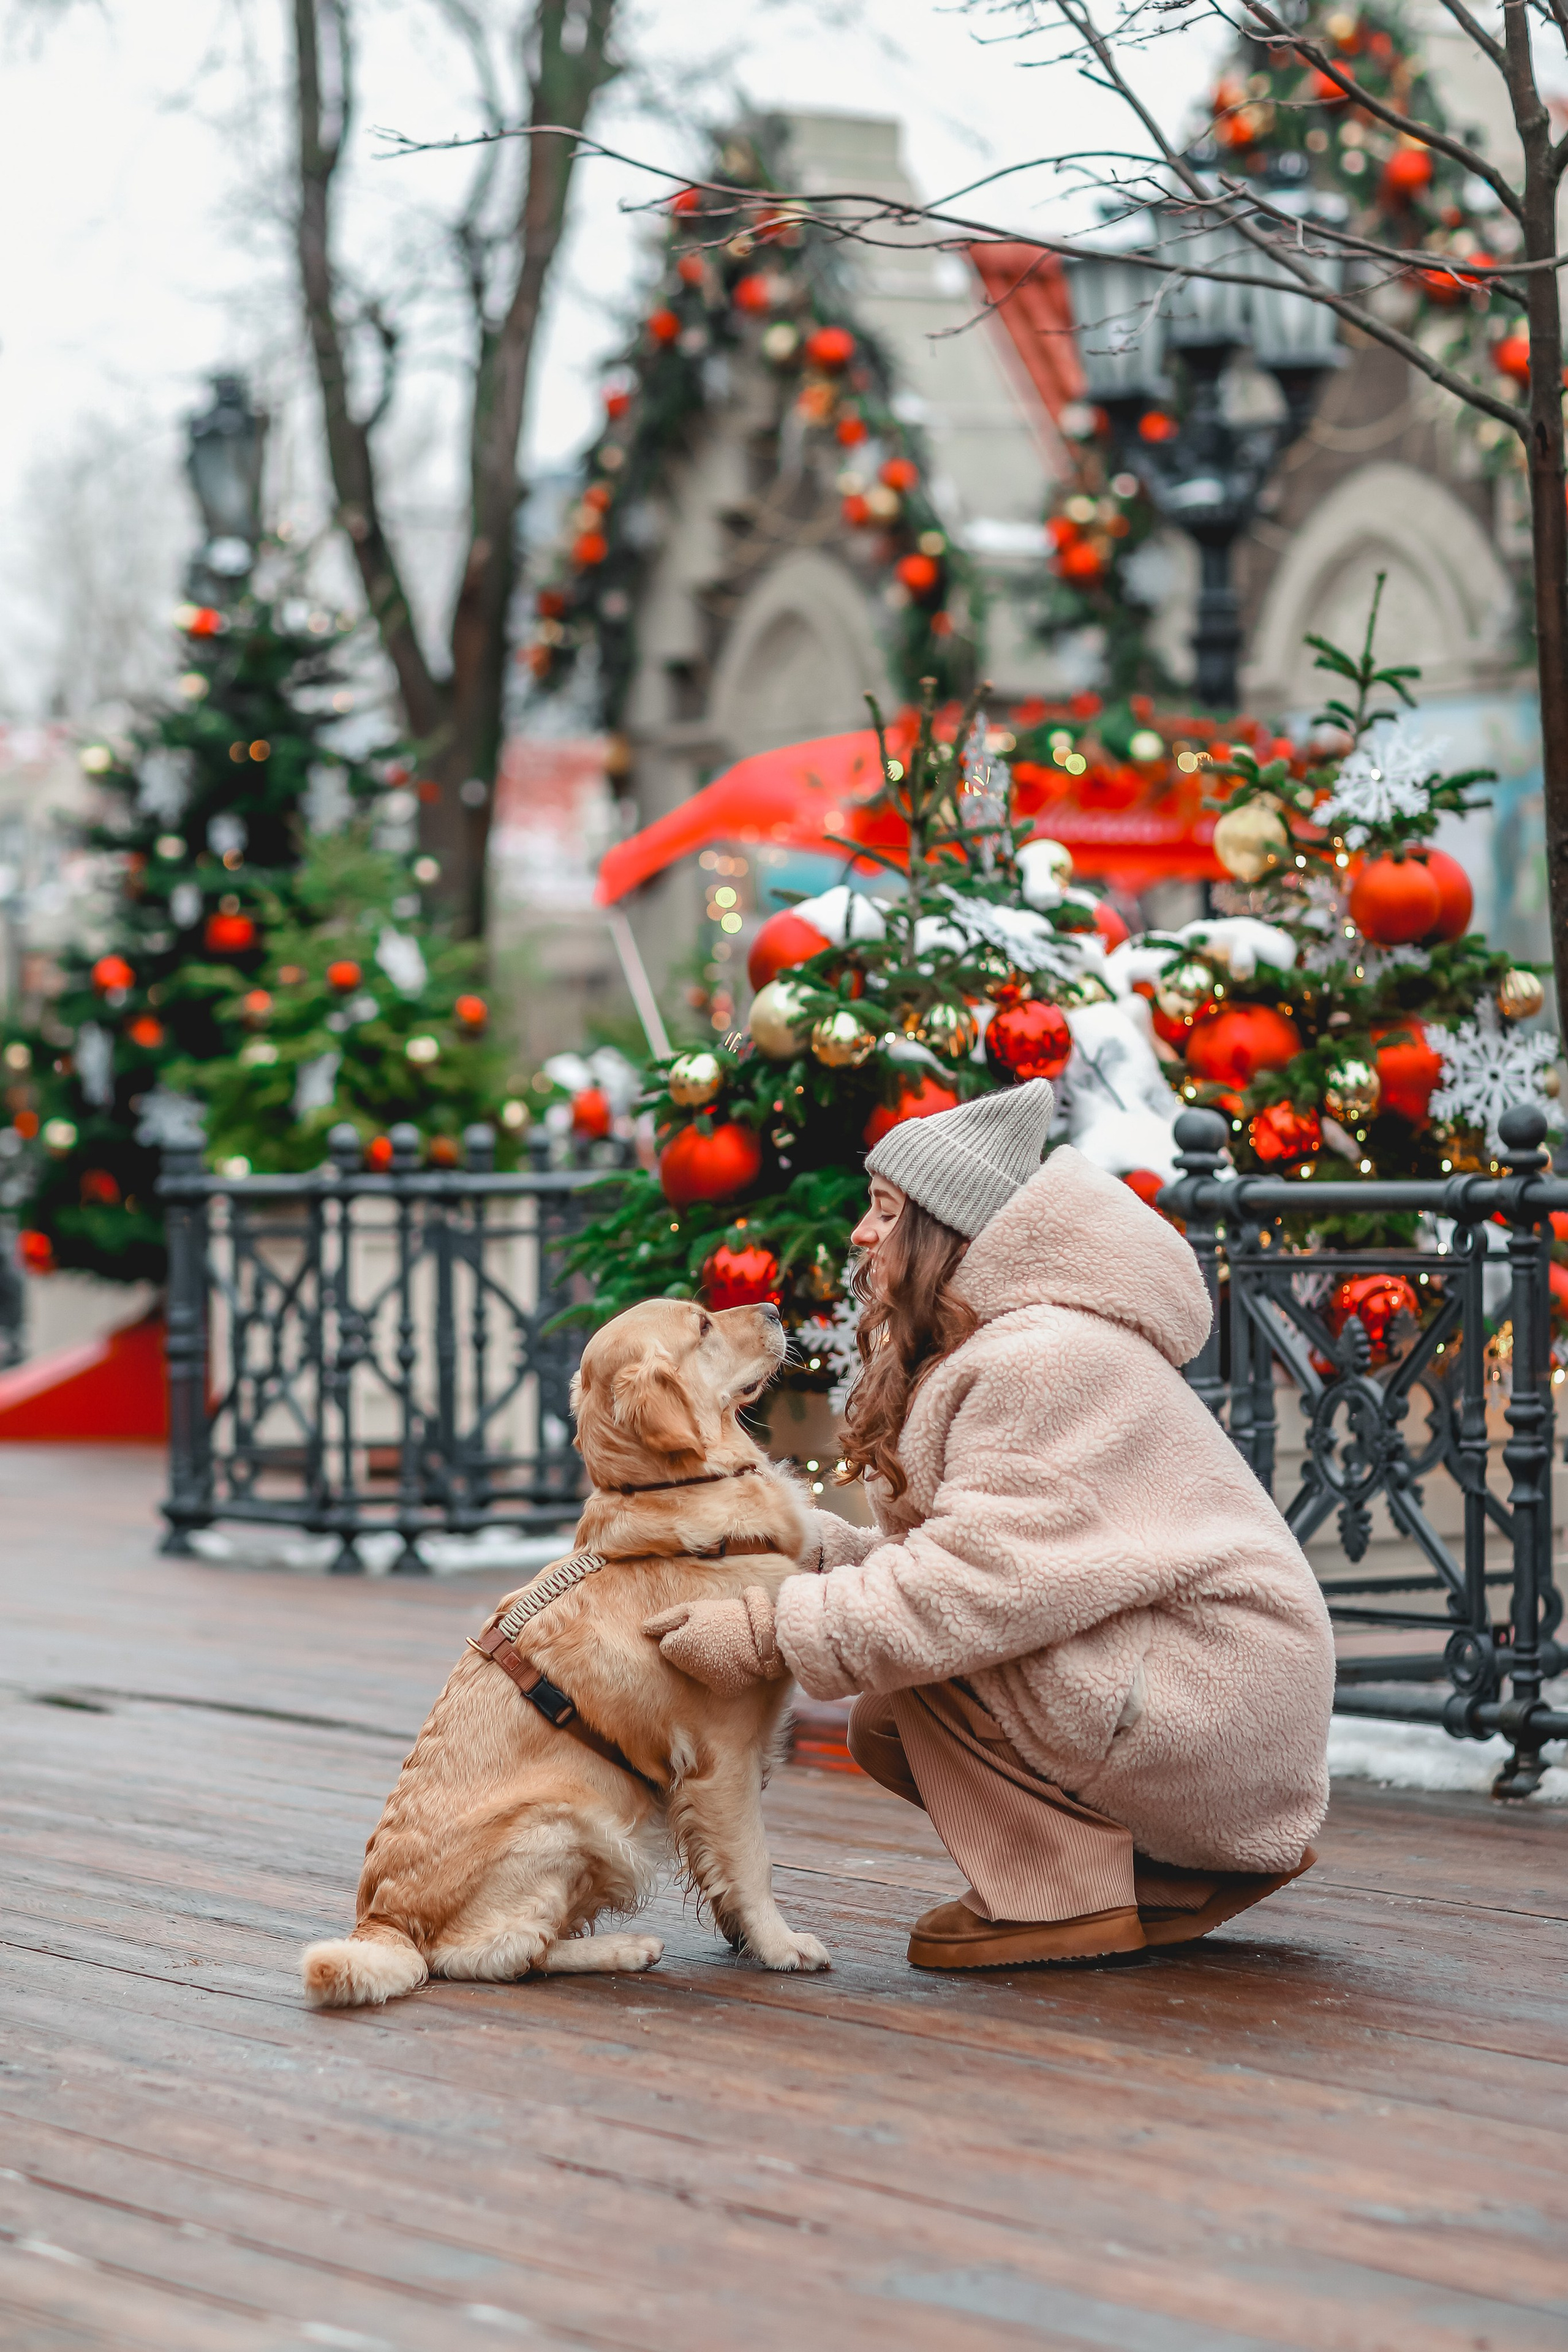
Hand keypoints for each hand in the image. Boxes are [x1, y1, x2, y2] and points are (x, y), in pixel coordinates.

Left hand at [643, 1587, 783, 1695]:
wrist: (764, 1638)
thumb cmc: (727, 1618)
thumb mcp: (694, 1609)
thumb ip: (666, 1620)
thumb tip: (643, 1629)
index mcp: (675, 1648)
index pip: (668, 1643)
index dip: (683, 1631)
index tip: (700, 1625)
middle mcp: (686, 1669)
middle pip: (681, 1656)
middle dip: (692, 1645)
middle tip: (714, 1633)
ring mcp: (703, 1681)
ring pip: (697, 1666)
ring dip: (706, 1655)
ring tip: (726, 1642)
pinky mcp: (721, 1689)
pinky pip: (715, 1677)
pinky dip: (721, 1669)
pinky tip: (733, 1658)